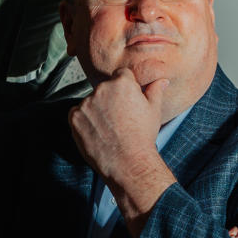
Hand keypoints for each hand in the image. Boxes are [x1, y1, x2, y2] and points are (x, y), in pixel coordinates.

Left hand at [68, 70, 176, 235]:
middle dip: (110, 99)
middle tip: (119, 119)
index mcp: (122, 83)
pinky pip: (77, 114)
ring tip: (109, 128)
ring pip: (90, 102)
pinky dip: (84, 121)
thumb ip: (155, 91)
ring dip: (96, 110)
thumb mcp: (154, 111)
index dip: (125, 89)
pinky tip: (97, 132)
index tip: (127, 103)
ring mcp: (86, 103)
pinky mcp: (74, 117)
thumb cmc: (142, 137)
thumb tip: (162, 81)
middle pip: (104, 88)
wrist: (127, 162)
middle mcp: (102, 89)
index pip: (121, 75)